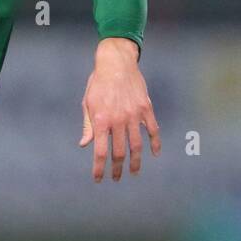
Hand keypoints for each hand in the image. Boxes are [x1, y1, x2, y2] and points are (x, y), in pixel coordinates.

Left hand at [79, 37, 159, 181]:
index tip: (98, 179)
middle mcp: (118, 120)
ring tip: (133, 172)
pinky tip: (155, 154)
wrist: (116, 62)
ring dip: (135, 162)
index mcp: (101, 120)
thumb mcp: (88, 103)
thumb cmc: (98, 83)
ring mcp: (134, 115)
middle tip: (116, 178)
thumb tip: (84, 145)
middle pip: (119, 153)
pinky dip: (155, 143)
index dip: (99, 168)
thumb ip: (88, 126)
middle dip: (116, 169)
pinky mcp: (146, 108)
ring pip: (136, 145)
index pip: (100, 152)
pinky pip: (153, 130)